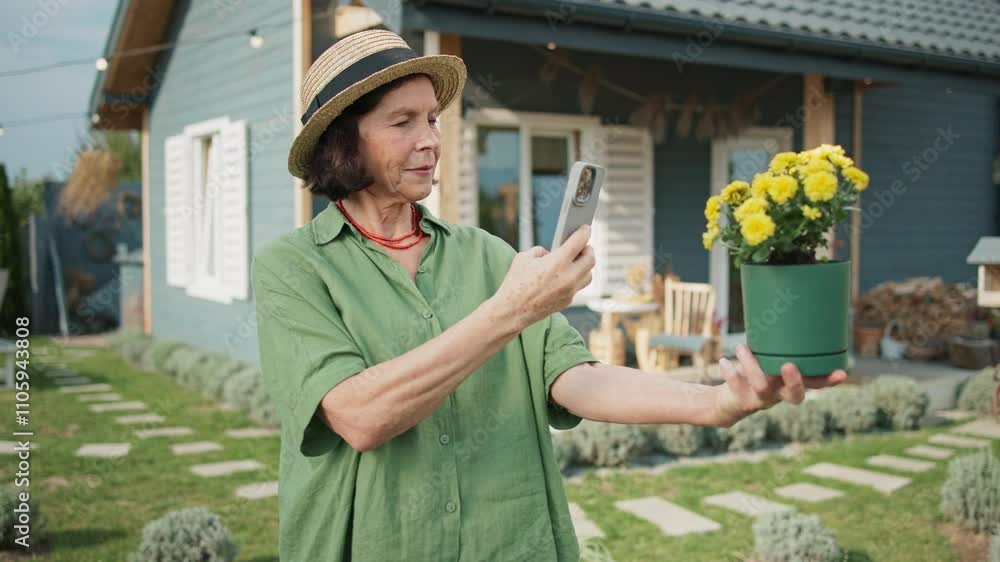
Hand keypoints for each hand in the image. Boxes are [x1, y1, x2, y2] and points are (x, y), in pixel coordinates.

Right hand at [492, 225, 594, 328]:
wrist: (512, 311)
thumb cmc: (515, 283)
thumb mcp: (524, 258)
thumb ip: (541, 251)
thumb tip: (550, 253)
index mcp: (558, 262)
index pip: (579, 242)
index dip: (584, 232)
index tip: (586, 228)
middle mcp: (568, 276)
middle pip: (590, 259)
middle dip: (588, 249)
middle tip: (583, 245)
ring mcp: (570, 291)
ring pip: (589, 275)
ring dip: (585, 265)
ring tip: (578, 260)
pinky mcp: (568, 301)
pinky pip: (578, 286)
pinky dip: (576, 278)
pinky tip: (568, 275)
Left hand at [714, 344, 847, 426]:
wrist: (730, 401)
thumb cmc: (754, 371)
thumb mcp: (767, 357)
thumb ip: (776, 342)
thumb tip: (781, 300)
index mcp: (791, 383)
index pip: (815, 384)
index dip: (829, 381)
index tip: (843, 372)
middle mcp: (780, 394)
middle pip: (795, 396)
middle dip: (794, 382)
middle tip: (788, 365)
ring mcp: (761, 400)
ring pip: (762, 388)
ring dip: (752, 367)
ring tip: (742, 347)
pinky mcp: (741, 401)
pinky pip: (736, 388)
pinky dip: (730, 372)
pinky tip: (724, 360)